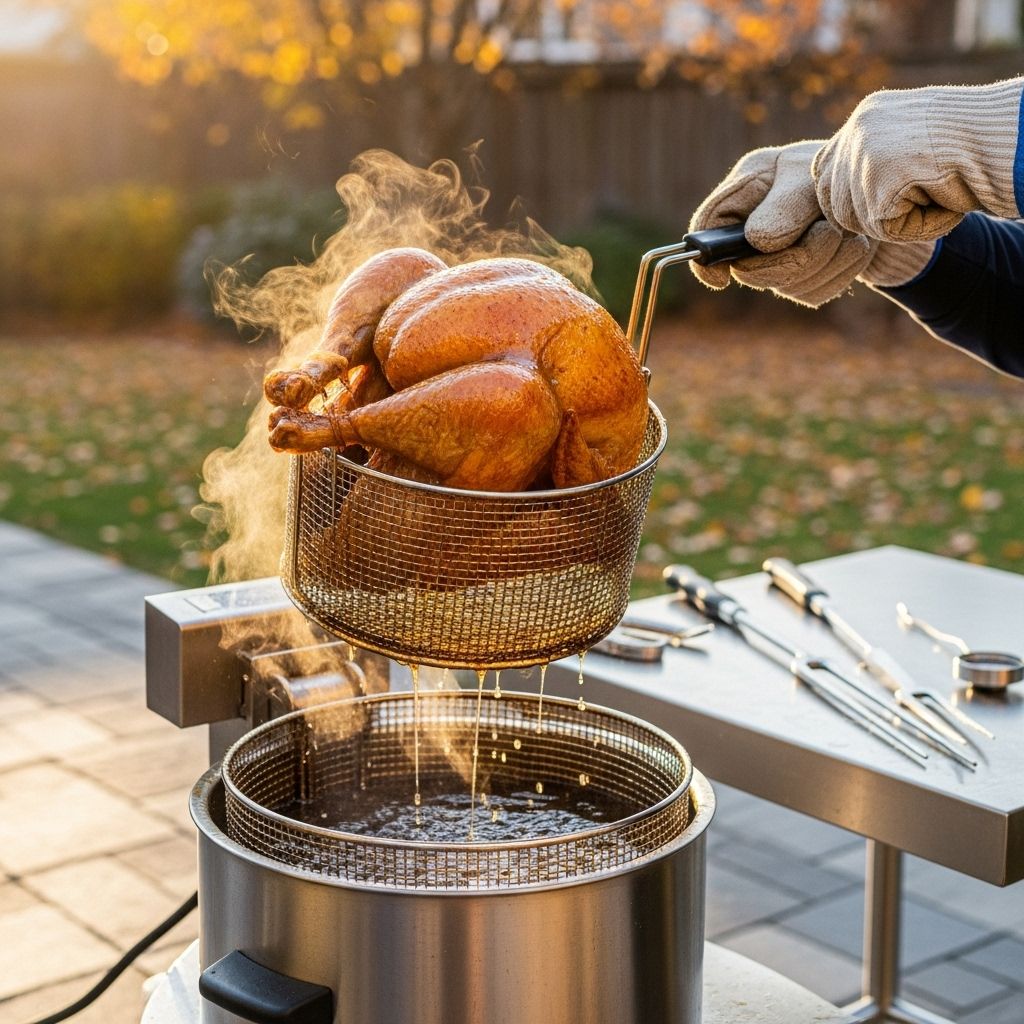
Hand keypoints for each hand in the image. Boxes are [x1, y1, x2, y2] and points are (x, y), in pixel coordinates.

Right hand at [689, 141, 925, 306]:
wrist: (899, 193)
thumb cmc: (851, 169)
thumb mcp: (816, 177)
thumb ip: (786, 207)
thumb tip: (758, 243)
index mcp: (746, 189)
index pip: (706, 227)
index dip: (705, 257)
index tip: (722, 278)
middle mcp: (754, 225)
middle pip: (749, 268)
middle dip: (794, 257)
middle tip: (827, 232)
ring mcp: (777, 256)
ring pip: (785, 284)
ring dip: (826, 260)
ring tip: (848, 231)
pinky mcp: (804, 279)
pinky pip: (812, 293)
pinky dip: (841, 271)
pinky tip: (855, 247)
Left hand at [813, 79, 1023, 241]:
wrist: (1007, 137)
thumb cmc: (974, 145)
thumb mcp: (916, 143)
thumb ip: (877, 159)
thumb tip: (838, 193)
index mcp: (864, 117)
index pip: (823, 171)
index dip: (844, 198)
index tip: (879, 205)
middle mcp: (857, 129)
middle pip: (834, 203)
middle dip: (871, 216)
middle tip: (920, 198)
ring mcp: (864, 152)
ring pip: (858, 220)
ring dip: (898, 221)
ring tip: (936, 192)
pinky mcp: (878, 179)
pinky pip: (884, 229)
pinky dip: (917, 227)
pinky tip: (942, 200)